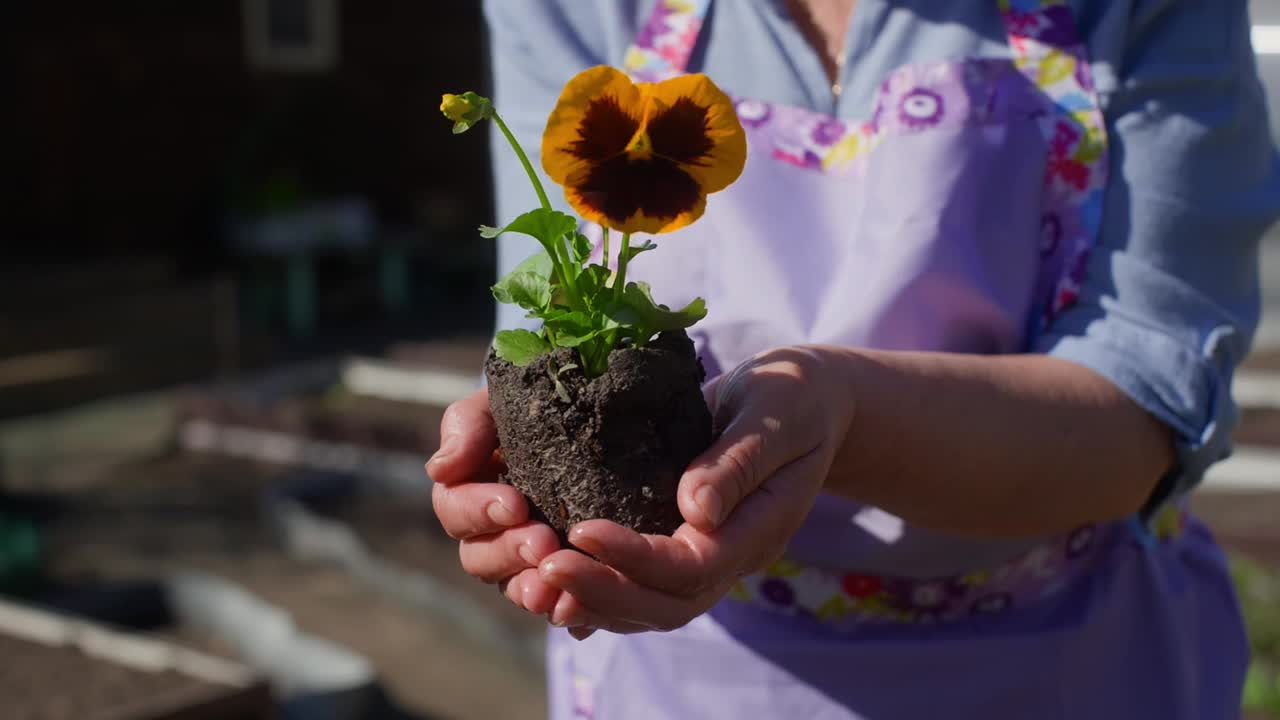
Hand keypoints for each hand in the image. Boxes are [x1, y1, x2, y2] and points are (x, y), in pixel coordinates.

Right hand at [427, 389, 563, 615]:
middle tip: (542, 543)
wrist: (601, 414)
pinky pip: (556, 603)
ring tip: (552, 590)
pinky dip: (563, 610)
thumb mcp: (502, 402)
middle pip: (480, 557)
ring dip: (528, 589)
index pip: (456, 510)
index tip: (515, 505)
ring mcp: (526, 559)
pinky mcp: (566, 576)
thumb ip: (468, 426)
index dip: (479, 511)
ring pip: (513, 586)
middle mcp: (491, 531)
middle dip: (508, 552)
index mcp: (470, 490)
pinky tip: (576, 613)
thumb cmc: (541, 405)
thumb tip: (440, 469)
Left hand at [536, 347, 852, 638]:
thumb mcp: (775, 416)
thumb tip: (694, 509)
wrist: (806, 402)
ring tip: (536, 581)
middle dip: (602, 591)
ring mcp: (706, 556)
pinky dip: (596, 593)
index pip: (690, 567)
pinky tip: (553, 588)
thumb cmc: (794, 398)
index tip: (582, 530)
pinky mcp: (681, 544)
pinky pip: (638, 587)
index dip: (635, 558)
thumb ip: (737, 462)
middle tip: (544, 566)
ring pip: (647, 608)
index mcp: (757, 531)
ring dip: (592, 601)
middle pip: (664, 604)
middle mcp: (729, 557)